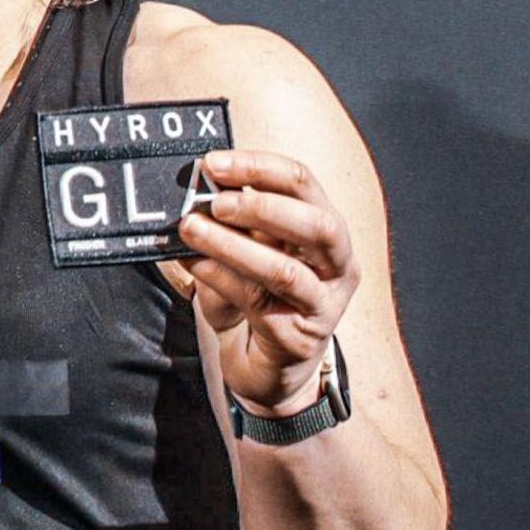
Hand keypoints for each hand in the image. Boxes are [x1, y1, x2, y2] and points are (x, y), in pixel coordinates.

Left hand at [176, 148, 358, 416]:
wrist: (267, 366)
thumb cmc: (259, 297)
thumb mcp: (247, 250)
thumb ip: (233, 223)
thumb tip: (194, 191)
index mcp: (325, 229)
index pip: (303, 183)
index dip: (259, 167)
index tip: (213, 163)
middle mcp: (336, 265)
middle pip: (316, 225)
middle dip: (261, 207)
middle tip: (214, 202)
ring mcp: (323, 304)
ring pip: (285, 270)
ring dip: (233, 246)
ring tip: (192, 230)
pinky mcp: (299, 338)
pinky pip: (259, 304)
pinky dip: (222, 280)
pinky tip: (195, 266)